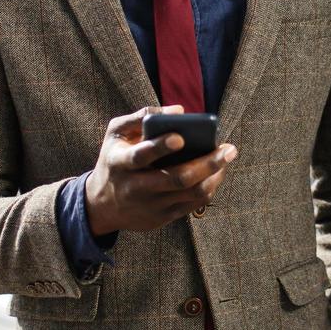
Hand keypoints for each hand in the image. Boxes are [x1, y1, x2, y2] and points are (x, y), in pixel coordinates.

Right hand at [84, 105, 237, 233]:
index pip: (141, 156)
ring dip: (214, 175)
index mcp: (120, 163)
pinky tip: (216, 173)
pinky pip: (192, 204)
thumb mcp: (116, 134)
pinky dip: (209, 188)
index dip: (160, 147)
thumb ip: (141, 117)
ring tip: (226, 158)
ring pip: (190, 193)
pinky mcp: (161, 218)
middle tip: (228, 149)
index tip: (181, 137)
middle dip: (207, 163)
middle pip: (177, 178)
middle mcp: (135, 188)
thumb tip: (179, 111)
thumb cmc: (114, 159)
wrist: (101, 205)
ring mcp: (150, 206)